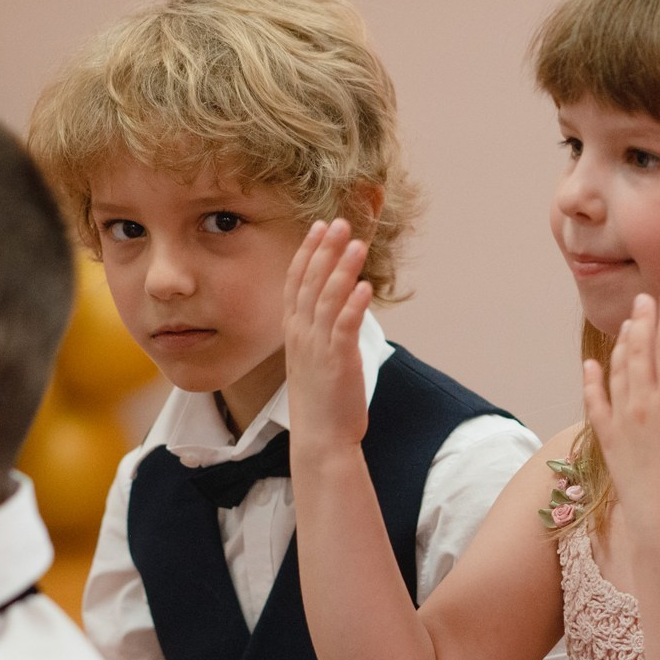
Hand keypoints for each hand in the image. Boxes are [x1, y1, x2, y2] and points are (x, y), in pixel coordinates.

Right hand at [281, 219, 373, 455]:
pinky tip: (364, 285)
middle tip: (338, 222)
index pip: (296, 282)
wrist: (320, 437)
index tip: (318, 227)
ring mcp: (318, 347)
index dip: (308, 252)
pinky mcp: (337, 361)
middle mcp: (302, 334)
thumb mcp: (315, 358)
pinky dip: (354, 304)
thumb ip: (322, 331)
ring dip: (342, 269)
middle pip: (311, 282)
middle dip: (325, 249)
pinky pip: (344, 326)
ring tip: (357, 244)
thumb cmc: (321, 400)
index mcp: (295, 332)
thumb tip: (340, 307)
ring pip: (328, 298)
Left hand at [579, 292, 659, 538]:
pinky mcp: (608, 443)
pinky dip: (592, 382)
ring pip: (618, 373)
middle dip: (644, 322)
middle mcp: (644, 408)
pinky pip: (596, 404)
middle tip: (644, 298)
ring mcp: (623, 424)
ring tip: (628, 325)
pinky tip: (591, 365)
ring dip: (622, 346)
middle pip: (641, 354)